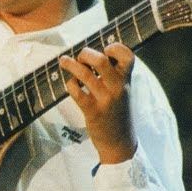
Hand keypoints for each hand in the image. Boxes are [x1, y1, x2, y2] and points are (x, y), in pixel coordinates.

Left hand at [58, 43, 137, 163]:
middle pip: (100, 60)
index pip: (128, 56)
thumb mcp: (122, 91)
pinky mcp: (92, 111)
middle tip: (81, 58)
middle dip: (86, 54)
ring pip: (84, 74)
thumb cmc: (118, 112)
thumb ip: (114, 74)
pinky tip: (71, 84)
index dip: (115, 47)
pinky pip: (76, 92)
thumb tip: (91, 54)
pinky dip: (70, 84)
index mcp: (126, 80)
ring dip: (71, 65)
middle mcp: (117, 88)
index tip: (105, 50)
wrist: (120, 142)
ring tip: (64, 61)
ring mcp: (105, 99)